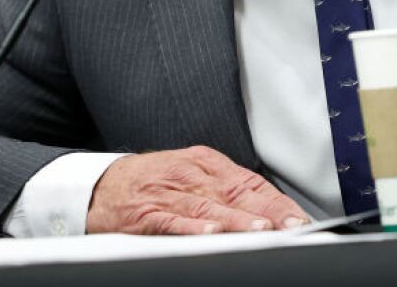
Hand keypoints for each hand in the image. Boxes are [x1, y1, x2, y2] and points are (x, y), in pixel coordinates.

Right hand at [86, 146, 309, 234]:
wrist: (99, 185)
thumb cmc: (151, 182)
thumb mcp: (190, 174)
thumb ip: (223, 188)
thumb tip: (265, 209)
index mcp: (204, 163)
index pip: (248, 182)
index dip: (275, 201)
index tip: (297, 218)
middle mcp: (189, 175)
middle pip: (234, 193)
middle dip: (266, 211)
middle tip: (291, 225)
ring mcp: (167, 194)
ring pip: (208, 206)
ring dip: (237, 219)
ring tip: (261, 229)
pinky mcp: (145, 213)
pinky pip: (171, 220)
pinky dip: (192, 226)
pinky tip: (210, 232)